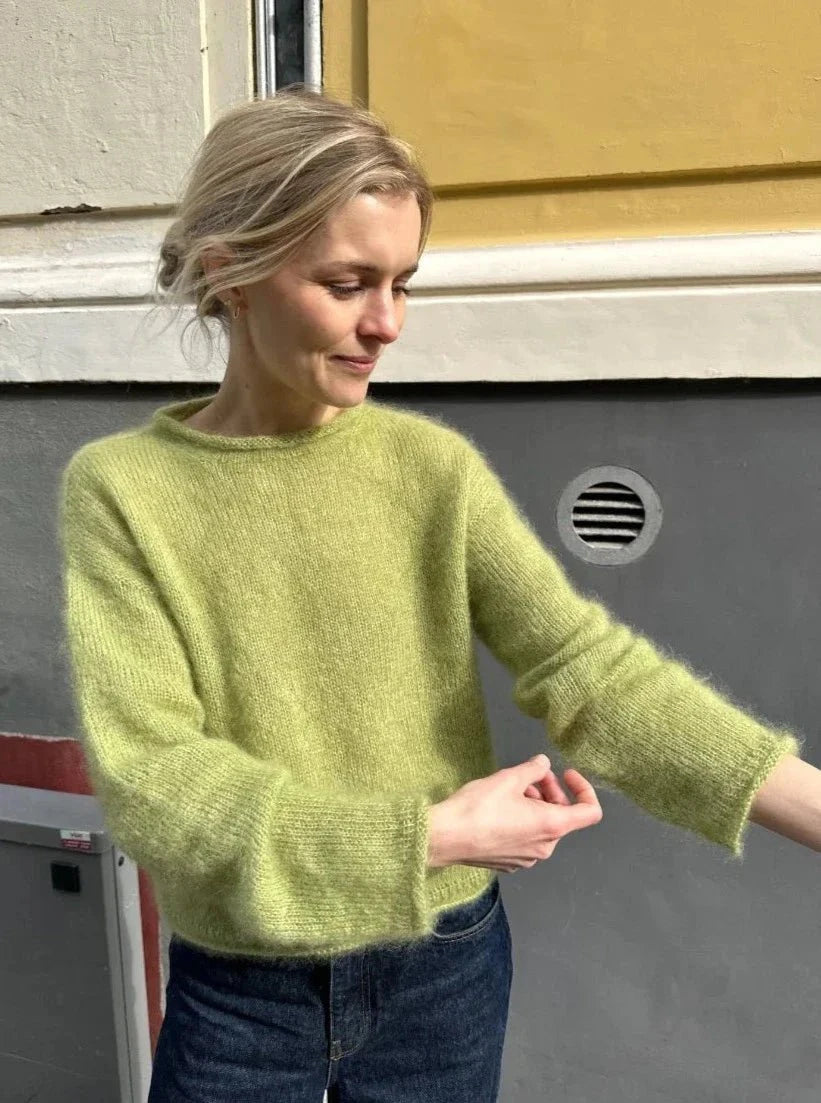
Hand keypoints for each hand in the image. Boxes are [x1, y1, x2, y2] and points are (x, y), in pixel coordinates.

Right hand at [427, 754, 601, 872]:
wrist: (445, 837)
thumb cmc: (479, 807)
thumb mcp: (509, 779)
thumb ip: (533, 769)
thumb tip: (544, 764)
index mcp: (552, 826)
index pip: (590, 812)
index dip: (584, 789)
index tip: (565, 774)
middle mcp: (545, 847)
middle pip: (562, 816)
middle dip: (550, 791)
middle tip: (530, 775)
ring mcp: (527, 859)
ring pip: (542, 827)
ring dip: (535, 805)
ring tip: (510, 790)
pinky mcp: (509, 863)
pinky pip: (526, 838)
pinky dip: (522, 821)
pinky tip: (499, 809)